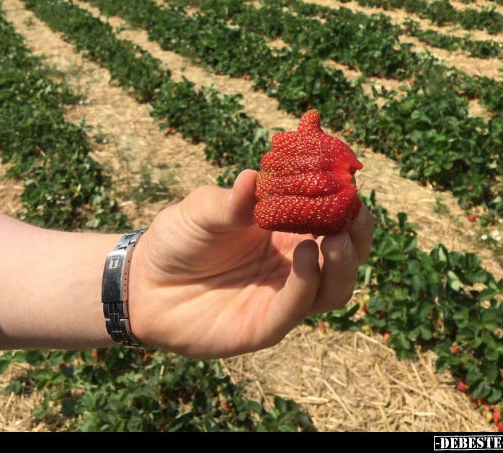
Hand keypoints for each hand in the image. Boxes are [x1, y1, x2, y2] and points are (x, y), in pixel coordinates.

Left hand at [128, 169, 373, 357]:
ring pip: (333, 287)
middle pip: (345, 255)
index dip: (346, 201)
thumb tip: (252, 176)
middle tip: (357, 214)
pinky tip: (306, 254)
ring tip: (335, 238)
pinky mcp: (266, 325)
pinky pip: (297, 307)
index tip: (352, 181)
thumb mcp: (202, 209)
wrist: (143, 282)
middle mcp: (293, 263)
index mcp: (286, 229)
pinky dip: (308, 282)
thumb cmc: (178, 237)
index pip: (330, 216)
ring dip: (343, 263)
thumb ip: (230, 200)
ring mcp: (282, 296)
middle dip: (358, 236)